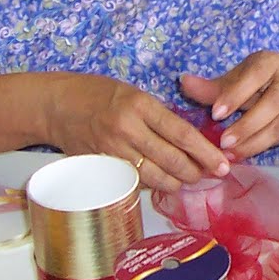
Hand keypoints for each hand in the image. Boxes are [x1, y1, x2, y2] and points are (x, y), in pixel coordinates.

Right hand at [46, 73, 227, 190]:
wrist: (55, 106)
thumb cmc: (98, 94)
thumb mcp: (134, 94)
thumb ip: (159, 116)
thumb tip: (190, 140)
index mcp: (140, 105)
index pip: (182, 134)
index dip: (205, 153)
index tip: (223, 164)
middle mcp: (127, 129)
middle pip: (172, 160)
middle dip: (196, 172)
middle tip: (210, 175)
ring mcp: (113, 150)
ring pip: (155, 177)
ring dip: (177, 183)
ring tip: (188, 180)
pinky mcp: (101, 167)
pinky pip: (135, 182)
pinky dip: (153, 185)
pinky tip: (162, 183)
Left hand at [180, 51, 278, 161]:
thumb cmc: (265, 78)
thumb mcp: (241, 77)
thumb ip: (214, 86)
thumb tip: (183, 83)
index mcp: (269, 63)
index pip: (254, 76)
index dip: (236, 95)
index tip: (215, 113)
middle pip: (272, 102)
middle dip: (247, 124)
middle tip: (223, 142)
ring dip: (255, 141)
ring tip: (231, 154)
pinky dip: (261, 146)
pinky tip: (242, 155)